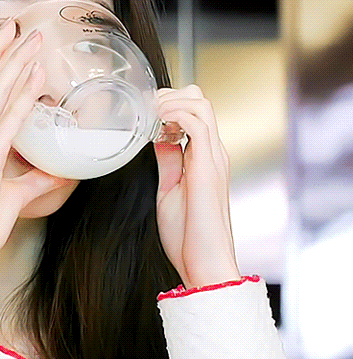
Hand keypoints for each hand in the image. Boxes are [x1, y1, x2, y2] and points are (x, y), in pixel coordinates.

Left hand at [153, 84, 240, 288]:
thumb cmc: (187, 235)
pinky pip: (196, 124)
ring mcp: (213, 158)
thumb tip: (159, 141)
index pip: (194, 111)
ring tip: (149, 114)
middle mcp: (213, 152)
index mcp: (204, 157)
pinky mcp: (208, 167)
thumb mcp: (169, 189)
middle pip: (200, 99)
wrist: (204, 263)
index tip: (144, 116)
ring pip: (201, 104)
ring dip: (170, 101)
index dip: (168, 104)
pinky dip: (174, 115)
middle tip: (145, 109)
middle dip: (169, 95)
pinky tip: (157, 126)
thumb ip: (168, 162)